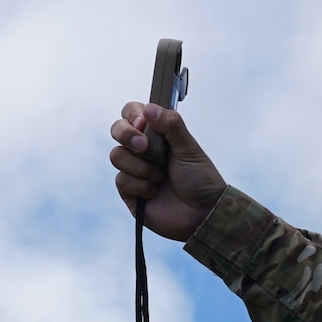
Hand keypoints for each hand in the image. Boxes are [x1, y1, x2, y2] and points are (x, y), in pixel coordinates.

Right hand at [109, 102, 227, 240]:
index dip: (132, 115)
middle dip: (127, 135)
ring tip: (160, 177)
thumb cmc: (201, 179)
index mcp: (157, 135)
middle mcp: (142, 150)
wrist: (204, 213)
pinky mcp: (130, 192)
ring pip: (116, 155)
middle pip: (117, 130)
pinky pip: (121, 180)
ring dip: (140, 166)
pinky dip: (140, 185)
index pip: (132, 113)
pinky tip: (155, 192)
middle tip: (145, 147)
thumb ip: (172, 126)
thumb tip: (148, 109)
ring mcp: (134, 170)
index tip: (142, 123)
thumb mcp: (189, 148)